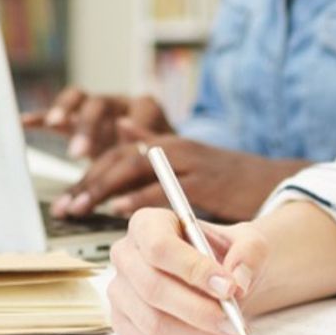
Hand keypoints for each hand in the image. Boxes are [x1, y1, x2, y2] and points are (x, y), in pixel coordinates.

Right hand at [20, 89, 173, 158]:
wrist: (152, 159)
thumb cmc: (161, 160)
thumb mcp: (163, 158)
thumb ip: (150, 148)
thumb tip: (129, 134)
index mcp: (145, 108)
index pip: (136, 110)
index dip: (131, 129)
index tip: (125, 150)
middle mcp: (117, 103)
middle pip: (99, 105)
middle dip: (87, 127)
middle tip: (78, 153)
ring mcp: (95, 111)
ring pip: (76, 100)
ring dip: (64, 110)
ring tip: (53, 123)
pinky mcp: (76, 123)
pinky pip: (55, 117)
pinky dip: (40, 118)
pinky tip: (23, 122)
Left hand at [52, 125, 305, 221]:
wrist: (270, 180)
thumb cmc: (223, 178)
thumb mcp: (184, 161)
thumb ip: (151, 146)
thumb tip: (119, 125)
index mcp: (164, 144)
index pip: (115, 151)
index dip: (87, 174)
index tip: (66, 200)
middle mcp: (172, 146)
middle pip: (118, 156)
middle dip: (88, 181)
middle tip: (66, 207)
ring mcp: (189, 160)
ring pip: (134, 164)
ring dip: (103, 186)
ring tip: (81, 207)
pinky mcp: (205, 179)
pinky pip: (166, 186)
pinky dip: (140, 196)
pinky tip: (119, 209)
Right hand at [105, 208, 267, 334]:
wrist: (221, 281)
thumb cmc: (228, 256)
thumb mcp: (249, 243)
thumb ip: (249, 254)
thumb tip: (238, 281)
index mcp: (148, 224)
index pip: (159, 246)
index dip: (193, 269)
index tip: (228, 288)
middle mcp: (126, 256)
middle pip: (152, 289)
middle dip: (199, 310)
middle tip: (233, 321)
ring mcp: (120, 293)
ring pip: (154, 324)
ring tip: (229, 331)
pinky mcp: (125, 325)